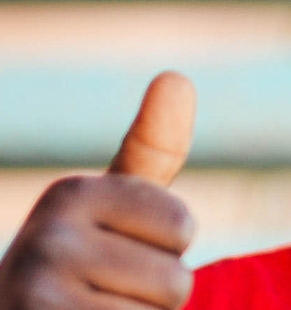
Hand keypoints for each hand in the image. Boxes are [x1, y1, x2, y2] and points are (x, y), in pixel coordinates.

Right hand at [0, 72, 197, 308]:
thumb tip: (176, 75)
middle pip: (176, 281)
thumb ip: (152, 148)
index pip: (182, 226)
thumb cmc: (82, 262)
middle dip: (153, 297)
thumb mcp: (114, 203)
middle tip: (103, 293)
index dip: (166, 250)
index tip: (118, 249)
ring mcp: (36, 293)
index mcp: (71, 193)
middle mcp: (46, 238)